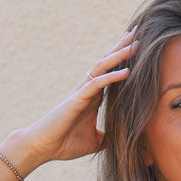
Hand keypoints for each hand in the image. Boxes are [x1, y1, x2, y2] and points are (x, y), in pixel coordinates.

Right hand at [22, 27, 138, 165]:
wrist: (43, 147)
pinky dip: (111, 77)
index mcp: (92, 98)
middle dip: (121, 49)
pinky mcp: (76, 100)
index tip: (137, 49)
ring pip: (102, 68)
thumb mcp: (95, 142)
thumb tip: (125, 142)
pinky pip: (97, 84)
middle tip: (137, 33)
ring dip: (118, 55)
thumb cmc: (65, 144)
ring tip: (134, 44)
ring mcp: (81, 93)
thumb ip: (109, 138)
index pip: (110, 75)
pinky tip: (126, 71)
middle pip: (107, 64)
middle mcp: (87, 90)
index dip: (122, 62)